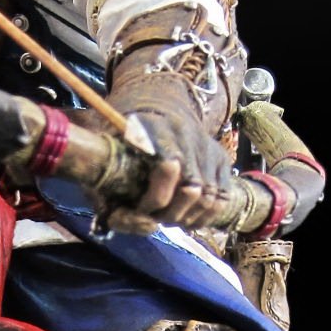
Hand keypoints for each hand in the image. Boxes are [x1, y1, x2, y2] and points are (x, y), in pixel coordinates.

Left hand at [123, 106, 235, 231]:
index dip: (157, 198)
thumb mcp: (109, 157)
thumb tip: (144, 224)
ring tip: (171, 219)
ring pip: (209, 198)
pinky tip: (187, 218)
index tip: (142, 209)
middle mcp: (186, 134)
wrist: (158, 106)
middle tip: (157, 219)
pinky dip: (205, 216)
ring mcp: (208, 146)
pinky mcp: (221, 158)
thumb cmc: (126, 141)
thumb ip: (113, 192)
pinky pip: (222, 198)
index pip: (168, 167)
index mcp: (153, 128)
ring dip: (189, 217)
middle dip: (173, 213)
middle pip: (192, 189)